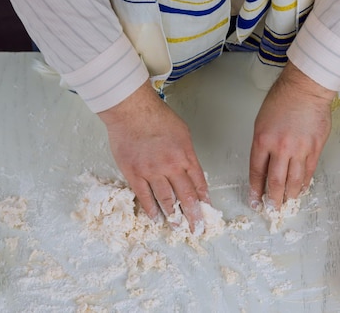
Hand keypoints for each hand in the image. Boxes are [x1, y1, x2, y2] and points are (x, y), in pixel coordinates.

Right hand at [98, 80, 209, 231]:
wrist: (132, 110)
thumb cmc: (156, 116)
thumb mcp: (182, 132)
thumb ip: (186, 153)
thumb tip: (190, 170)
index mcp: (185, 155)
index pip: (199, 184)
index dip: (204, 201)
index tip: (208, 213)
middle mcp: (171, 166)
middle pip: (186, 197)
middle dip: (194, 216)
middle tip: (197, 229)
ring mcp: (152, 171)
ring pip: (166, 200)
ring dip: (173, 216)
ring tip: (177, 227)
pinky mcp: (134, 173)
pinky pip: (144, 196)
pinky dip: (151, 209)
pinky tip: (155, 217)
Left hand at [249, 61, 334, 209]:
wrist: (304, 90)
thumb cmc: (280, 100)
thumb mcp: (261, 122)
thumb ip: (262, 144)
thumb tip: (264, 165)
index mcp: (262, 140)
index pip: (256, 171)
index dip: (255, 188)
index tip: (254, 199)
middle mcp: (280, 147)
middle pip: (275, 181)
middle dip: (272, 199)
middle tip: (271, 208)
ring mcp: (299, 149)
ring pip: (293, 181)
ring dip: (289, 195)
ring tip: (285, 203)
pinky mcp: (315, 148)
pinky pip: (308, 172)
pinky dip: (303, 184)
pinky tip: (300, 190)